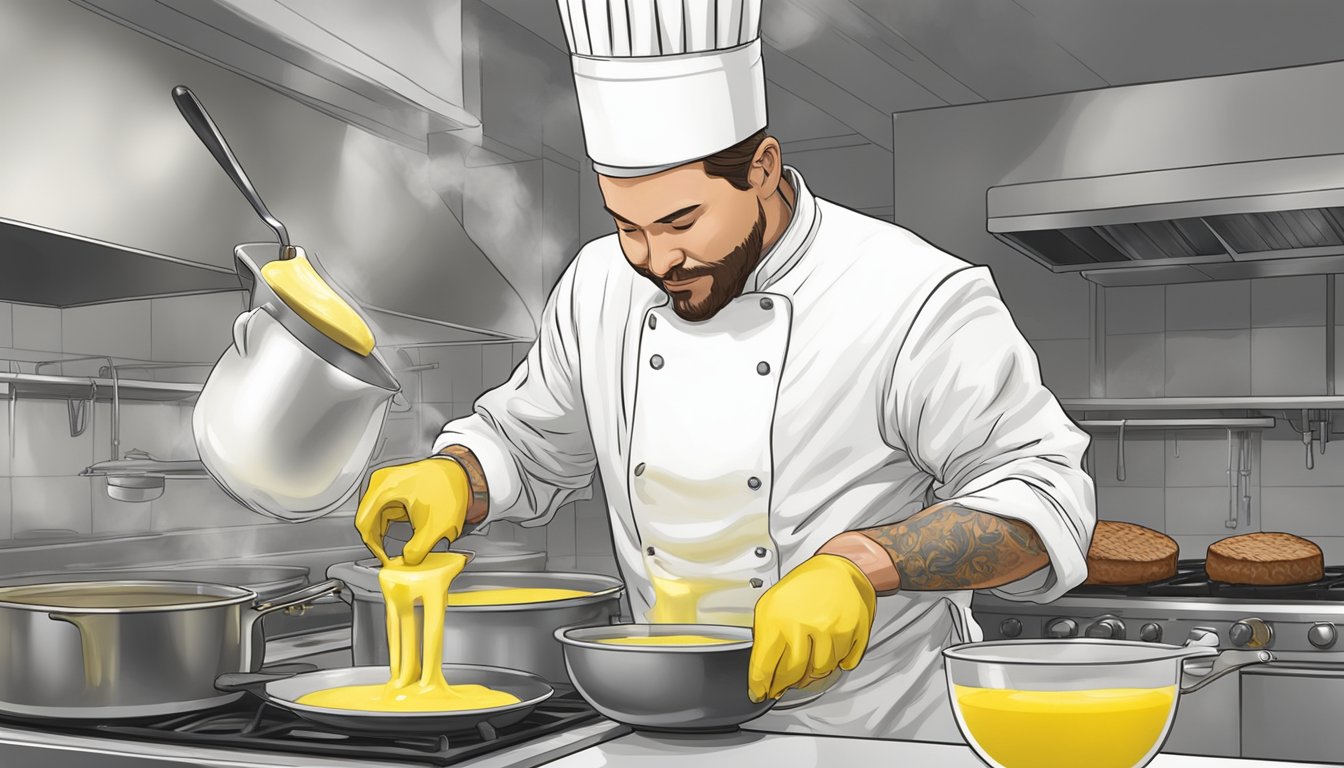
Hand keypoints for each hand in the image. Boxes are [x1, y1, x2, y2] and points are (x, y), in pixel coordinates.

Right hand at [355, 458, 469, 566]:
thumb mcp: (434, 527)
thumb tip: (407, 560)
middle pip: (366, 518)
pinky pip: (383, 508)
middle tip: (386, 555)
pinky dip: (388, 522)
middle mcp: (381, 482)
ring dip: (382, 531)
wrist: (461, 473)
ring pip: (374, 514)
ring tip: (393, 545)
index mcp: (384, 489)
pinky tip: (397, 532)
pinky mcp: (394, 485)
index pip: (364, 524)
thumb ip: (417, 550)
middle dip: (377, 540)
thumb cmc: (449, 489)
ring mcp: (387, 482)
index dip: (373, 546)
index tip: (382, 557)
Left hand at [748, 554, 876, 701]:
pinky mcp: (854, 632)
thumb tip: (760, 668)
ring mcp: (831, 629)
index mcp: (779, 618)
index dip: (760, 684)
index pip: (765, 664)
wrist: (840, 567)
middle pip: (792, 674)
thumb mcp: (771, 603)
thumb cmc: (805, 586)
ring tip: (807, 666)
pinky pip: (844, 663)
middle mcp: (805, 624)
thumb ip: (764, 635)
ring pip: (820, 671)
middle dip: (784, 685)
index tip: (759, 692)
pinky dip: (837, 663)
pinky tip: (829, 653)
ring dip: (812, 675)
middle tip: (781, 686)